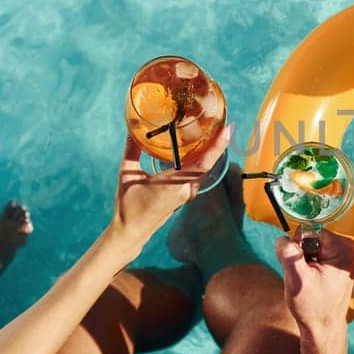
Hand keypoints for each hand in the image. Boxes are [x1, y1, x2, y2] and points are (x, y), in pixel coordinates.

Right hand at [110, 124, 233, 247]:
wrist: (131, 231)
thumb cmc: (128, 205)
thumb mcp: (127, 175)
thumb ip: (132, 150)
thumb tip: (132, 129)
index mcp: (174, 184)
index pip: (203, 163)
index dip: (217, 146)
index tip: (227, 130)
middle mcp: (186, 190)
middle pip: (208, 163)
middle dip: (216, 143)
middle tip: (221, 122)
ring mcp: (187, 194)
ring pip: (204, 169)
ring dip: (209, 151)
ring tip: (213, 131)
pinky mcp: (185, 195)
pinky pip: (198, 174)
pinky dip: (201, 160)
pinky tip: (199, 148)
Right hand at [276, 228, 353, 329]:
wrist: (323, 325)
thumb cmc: (313, 307)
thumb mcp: (297, 281)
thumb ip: (290, 256)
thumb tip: (284, 239)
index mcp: (345, 248)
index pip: (310, 231)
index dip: (299, 247)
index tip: (303, 266)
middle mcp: (351, 247)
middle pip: (313, 236)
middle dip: (303, 253)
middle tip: (306, 275)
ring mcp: (348, 253)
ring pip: (313, 244)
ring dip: (306, 259)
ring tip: (312, 279)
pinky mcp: (342, 259)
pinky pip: (318, 251)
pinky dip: (312, 263)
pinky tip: (316, 279)